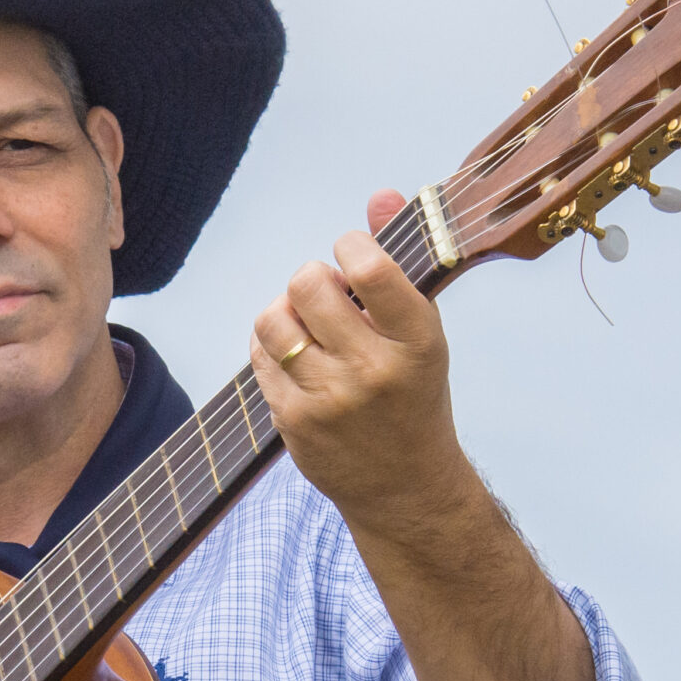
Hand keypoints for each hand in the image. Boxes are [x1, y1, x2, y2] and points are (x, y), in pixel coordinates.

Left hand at [249, 190, 475, 528]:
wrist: (405, 486)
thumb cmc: (412, 394)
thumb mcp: (421, 331)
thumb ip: (397, 261)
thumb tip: (379, 194)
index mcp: (418, 342)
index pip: (370, 268)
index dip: (349, 247)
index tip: (351, 255)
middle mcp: (374, 371)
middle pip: (308, 285)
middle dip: (312, 279)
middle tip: (326, 295)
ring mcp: (329, 399)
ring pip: (273, 319)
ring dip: (284, 311)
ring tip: (306, 324)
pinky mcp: (293, 420)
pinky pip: (259, 356)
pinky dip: (272, 346)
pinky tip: (297, 357)